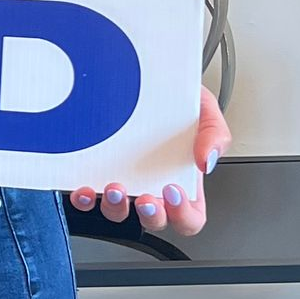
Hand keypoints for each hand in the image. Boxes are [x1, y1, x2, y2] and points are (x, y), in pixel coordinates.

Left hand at [68, 86, 231, 235]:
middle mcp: (152, 185)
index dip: (183, 215)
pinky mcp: (96, 171)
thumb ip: (215, 135)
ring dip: (116, 208)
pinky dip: (84, 199)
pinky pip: (87, 198)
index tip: (174, 192)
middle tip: (146, 198)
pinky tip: (84, 188)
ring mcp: (123, 180)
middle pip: (154, 221)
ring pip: (118, 213)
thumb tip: (206, 161)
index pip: (189, 218)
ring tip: (114, 188)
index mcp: (183, 182)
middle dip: (150, 215)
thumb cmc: (178, 101)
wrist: (150, 77)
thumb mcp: (205, 112)